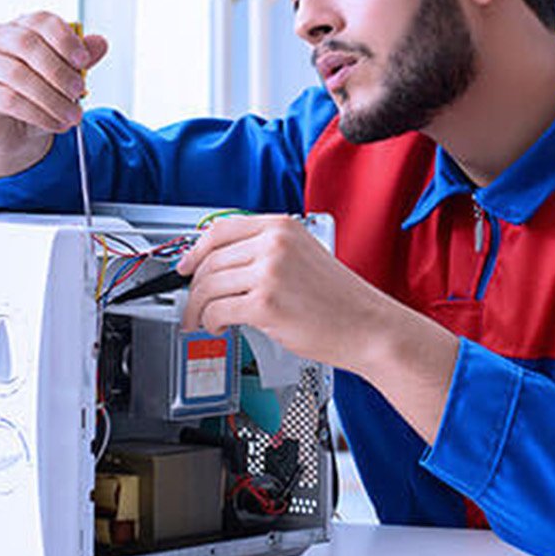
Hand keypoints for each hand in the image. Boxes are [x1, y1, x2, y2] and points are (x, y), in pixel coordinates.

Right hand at [0, 11, 108, 178]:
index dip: (65, 39)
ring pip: (18, 75)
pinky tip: (56, 123)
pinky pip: (10, 101)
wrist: (17, 130)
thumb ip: (81, 58)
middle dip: (59, 70)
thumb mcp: (66, 76)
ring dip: (52, 98)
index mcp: (22, 27)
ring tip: (73, 114)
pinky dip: (39, 114)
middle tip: (80, 90)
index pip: (41, 21)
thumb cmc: (40, 94)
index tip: (84, 60)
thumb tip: (99, 43)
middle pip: (27, 44)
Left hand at [177, 215, 461, 442]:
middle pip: (209, 260)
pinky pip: (217, 311)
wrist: (370, 327)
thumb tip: (223, 267)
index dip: (195, 250)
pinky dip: (209, 323)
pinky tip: (219, 328)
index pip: (220, 229)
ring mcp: (269, 272)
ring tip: (202, 322)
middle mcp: (274, 244)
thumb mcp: (304, 258)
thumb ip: (266, 253)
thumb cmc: (342, 302)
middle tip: (191, 305)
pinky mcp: (265, 304)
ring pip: (207, 286)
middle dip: (193, 288)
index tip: (185, 266)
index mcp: (282, 228)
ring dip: (197, 309)